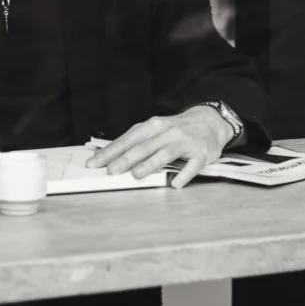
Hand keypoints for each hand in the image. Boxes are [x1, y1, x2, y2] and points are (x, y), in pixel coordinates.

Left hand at [84, 106, 233, 188]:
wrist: (209, 121)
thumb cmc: (176, 129)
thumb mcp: (155, 129)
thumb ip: (136, 142)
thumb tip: (110, 156)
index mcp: (152, 126)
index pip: (127, 140)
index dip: (110, 151)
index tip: (94, 163)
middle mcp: (167, 132)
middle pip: (143, 146)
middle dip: (125, 159)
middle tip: (111, 171)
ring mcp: (184, 142)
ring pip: (164, 153)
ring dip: (149, 164)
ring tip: (136, 175)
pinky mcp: (201, 153)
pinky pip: (192, 165)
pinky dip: (184, 174)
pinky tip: (175, 184)